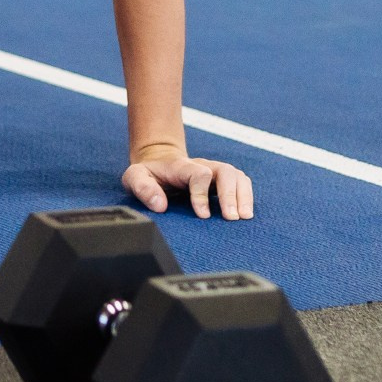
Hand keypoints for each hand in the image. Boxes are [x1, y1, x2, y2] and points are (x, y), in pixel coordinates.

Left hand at [124, 150, 254, 219]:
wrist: (159, 163)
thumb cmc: (149, 174)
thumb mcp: (135, 177)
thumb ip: (143, 188)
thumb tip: (160, 205)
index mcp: (181, 166)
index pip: (199, 174)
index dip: (202, 194)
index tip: (203, 215)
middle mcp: (203, 166)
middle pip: (225, 172)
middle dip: (230, 195)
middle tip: (231, 218)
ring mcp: (214, 172)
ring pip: (237, 176)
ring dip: (243, 196)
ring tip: (244, 218)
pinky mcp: (221, 181)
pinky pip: (241, 183)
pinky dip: (247, 197)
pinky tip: (245, 215)